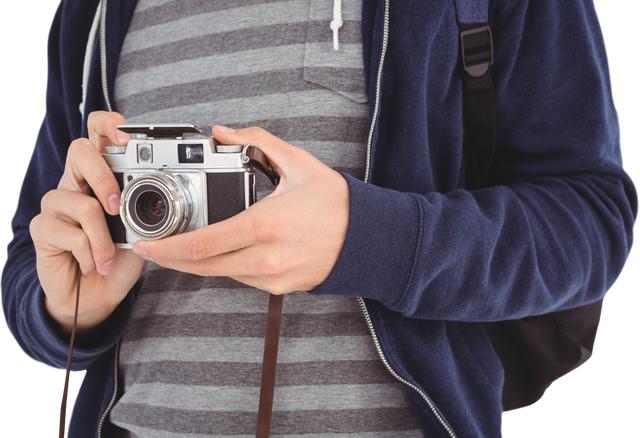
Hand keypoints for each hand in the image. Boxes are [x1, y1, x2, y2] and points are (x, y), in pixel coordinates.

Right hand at [29, 111, 144, 336]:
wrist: (97, 296)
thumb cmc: (120, 258)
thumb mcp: (143, 232)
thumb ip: (149, 210)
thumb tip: (167, 199)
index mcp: (100, 175)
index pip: (97, 133)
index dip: (108, 124)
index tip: (127, 135)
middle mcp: (75, 182)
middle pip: (79, 151)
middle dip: (104, 177)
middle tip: (117, 207)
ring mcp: (56, 204)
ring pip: (84, 205)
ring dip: (104, 240)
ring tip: (110, 259)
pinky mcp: (42, 228)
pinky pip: (72, 235)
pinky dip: (92, 255)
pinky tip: (94, 265)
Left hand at [133, 126, 349, 294]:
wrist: (370, 239)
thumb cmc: (337, 203)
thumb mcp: (299, 163)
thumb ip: (257, 142)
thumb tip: (223, 132)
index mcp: (265, 225)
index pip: (203, 244)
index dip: (167, 248)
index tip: (146, 245)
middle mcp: (265, 257)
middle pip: (202, 266)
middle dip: (170, 260)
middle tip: (150, 250)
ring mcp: (272, 277)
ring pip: (220, 274)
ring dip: (196, 262)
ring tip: (180, 246)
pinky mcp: (280, 287)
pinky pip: (242, 278)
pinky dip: (224, 266)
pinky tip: (220, 251)